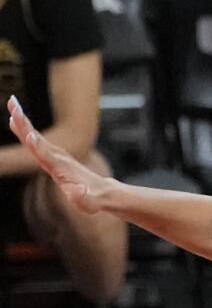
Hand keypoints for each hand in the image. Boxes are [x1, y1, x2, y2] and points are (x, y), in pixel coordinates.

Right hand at [8, 96, 109, 213]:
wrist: (103, 192)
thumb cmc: (94, 200)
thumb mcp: (89, 203)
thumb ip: (82, 197)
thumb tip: (79, 190)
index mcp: (63, 169)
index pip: (48, 157)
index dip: (39, 148)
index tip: (30, 135)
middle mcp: (59, 159)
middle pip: (38, 140)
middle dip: (26, 125)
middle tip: (14, 106)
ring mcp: (56, 156)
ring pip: (36, 137)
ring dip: (23, 121)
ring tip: (12, 104)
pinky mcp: (53, 157)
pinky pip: (36, 141)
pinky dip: (25, 130)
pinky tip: (15, 120)